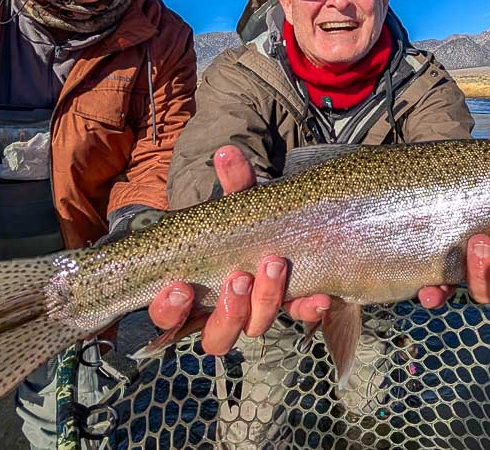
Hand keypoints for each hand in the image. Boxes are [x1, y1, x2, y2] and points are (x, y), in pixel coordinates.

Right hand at [147, 146, 328, 354]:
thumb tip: (227, 153)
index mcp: (196, 293)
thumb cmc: (247, 223)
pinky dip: (308, 308)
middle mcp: (225, 313)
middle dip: (228, 309)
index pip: (170, 319)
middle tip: (239, 276)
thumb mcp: (240, 203)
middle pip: (217, 336)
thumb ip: (235, 183)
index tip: (179, 286)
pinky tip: (319, 296)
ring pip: (253, 328)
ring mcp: (258, 314)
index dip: (170, 311)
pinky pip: (299, 318)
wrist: (289, 228)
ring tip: (274, 263)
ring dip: (264, 302)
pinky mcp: (292, 309)